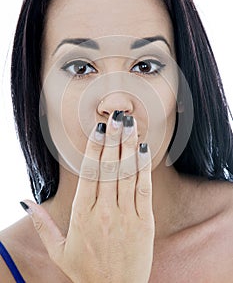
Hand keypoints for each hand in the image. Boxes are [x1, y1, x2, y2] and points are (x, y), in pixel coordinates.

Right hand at [24, 111, 154, 282]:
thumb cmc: (85, 270)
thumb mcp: (58, 249)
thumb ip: (42, 224)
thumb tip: (25, 203)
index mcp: (82, 214)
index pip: (88, 173)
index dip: (94, 148)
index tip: (98, 129)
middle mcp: (104, 211)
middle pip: (109, 168)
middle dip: (113, 139)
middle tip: (116, 116)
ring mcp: (126, 215)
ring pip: (127, 173)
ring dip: (128, 146)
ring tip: (130, 124)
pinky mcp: (145, 222)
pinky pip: (144, 189)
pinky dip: (144, 167)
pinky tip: (144, 148)